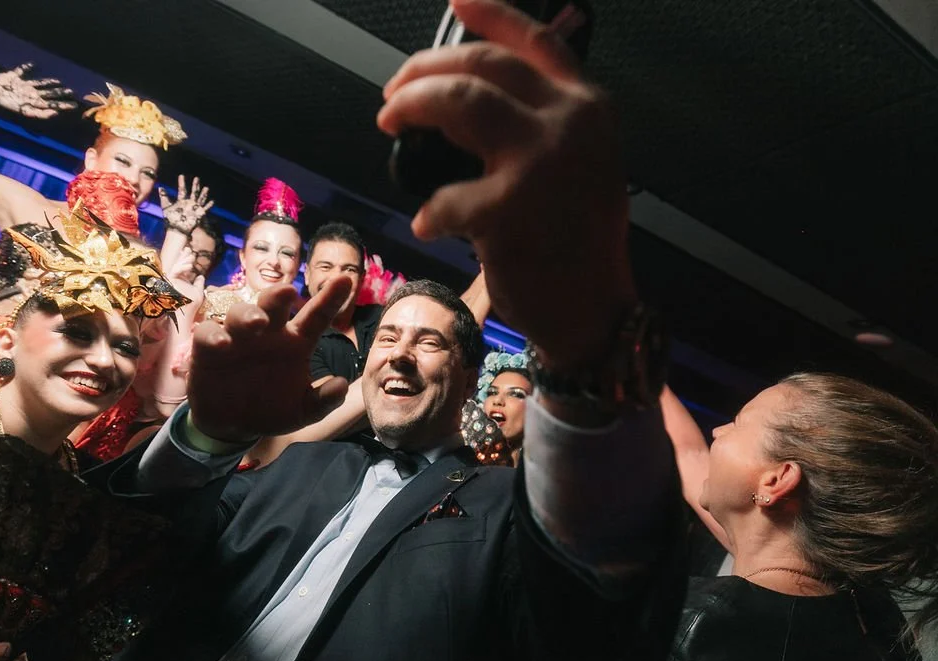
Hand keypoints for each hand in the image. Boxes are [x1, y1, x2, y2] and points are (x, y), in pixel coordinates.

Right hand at [0, 63, 76, 118]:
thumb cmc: (8, 103)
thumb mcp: (26, 111)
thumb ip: (41, 114)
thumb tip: (56, 113)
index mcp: (35, 101)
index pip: (53, 103)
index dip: (64, 104)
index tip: (75, 104)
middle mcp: (32, 93)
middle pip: (50, 93)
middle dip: (60, 93)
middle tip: (72, 92)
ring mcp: (24, 85)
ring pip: (40, 84)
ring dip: (50, 83)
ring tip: (59, 82)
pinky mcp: (15, 76)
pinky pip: (23, 71)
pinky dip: (28, 67)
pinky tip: (33, 64)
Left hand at [158, 175, 213, 235]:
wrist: (177, 229)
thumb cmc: (171, 219)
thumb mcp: (166, 206)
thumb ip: (164, 197)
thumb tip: (160, 187)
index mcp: (181, 201)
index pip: (182, 190)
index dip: (182, 183)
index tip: (181, 175)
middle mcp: (189, 203)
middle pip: (193, 192)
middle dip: (195, 185)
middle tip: (196, 178)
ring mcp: (195, 208)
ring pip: (200, 198)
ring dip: (203, 193)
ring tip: (206, 188)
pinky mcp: (199, 213)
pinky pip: (205, 208)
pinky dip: (209, 205)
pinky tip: (212, 201)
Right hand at [166, 247, 205, 305]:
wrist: (185, 315)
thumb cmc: (191, 306)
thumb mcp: (198, 292)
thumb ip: (199, 284)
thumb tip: (201, 276)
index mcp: (180, 281)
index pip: (182, 268)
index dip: (185, 260)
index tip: (191, 253)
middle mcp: (174, 280)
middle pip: (177, 265)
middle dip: (183, 256)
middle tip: (188, 249)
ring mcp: (170, 281)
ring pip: (175, 267)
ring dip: (184, 261)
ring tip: (193, 258)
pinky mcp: (168, 283)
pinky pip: (174, 272)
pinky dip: (182, 268)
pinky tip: (191, 266)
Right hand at [187, 277, 352, 441]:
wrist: (234, 426)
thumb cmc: (272, 409)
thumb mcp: (302, 411)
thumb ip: (323, 401)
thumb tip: (342, 385)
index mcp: (296, 343)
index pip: (316, 316)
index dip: (330, 298)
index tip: (345, 280)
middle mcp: (269, 334)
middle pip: (274, 305)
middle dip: (279, 295)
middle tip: (288, 292)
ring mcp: (238, 338)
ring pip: (241, 313)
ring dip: (248, 314)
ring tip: (256, 324)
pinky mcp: (209, 348)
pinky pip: (208, 333)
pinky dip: (213, 335)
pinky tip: (223, 344)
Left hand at [378, 0, 634, 367]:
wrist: (594, 309)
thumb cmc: (578, 240)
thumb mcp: (581, 163)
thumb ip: (541, 121)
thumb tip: (466, 94)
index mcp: (587, 106)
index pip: (534, 40)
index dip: (490, 13)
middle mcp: (571, 121)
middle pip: (481, 65)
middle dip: (424, 69)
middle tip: (394, 93)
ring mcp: (543, 162)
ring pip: (459, 99)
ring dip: (411, 105)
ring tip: (389, 122)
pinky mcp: (510, 207)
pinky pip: (446, 195)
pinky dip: (430, 210)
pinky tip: (429, 222)